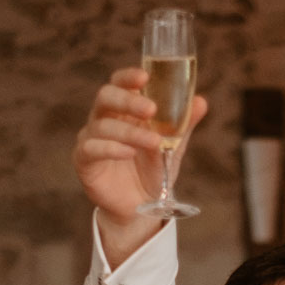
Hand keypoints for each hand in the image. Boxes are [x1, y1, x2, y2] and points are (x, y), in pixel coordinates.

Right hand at [73, 68, 207, 262]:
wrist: (140, 207)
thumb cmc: (152, 171)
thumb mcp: (173, 147)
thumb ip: (183, 124)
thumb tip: (200, 101)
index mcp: (123, 110)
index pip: (119, 83)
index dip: (128, 77)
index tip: (145, 76)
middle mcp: (103, 119)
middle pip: (106, 97)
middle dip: (128, 101)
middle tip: (151, 109)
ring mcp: (90, 138)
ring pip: (103, 126)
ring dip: (130, 132)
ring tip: (154, 143)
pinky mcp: (83, 160)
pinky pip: (92, 148)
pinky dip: (111, 149)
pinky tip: (128, 153)